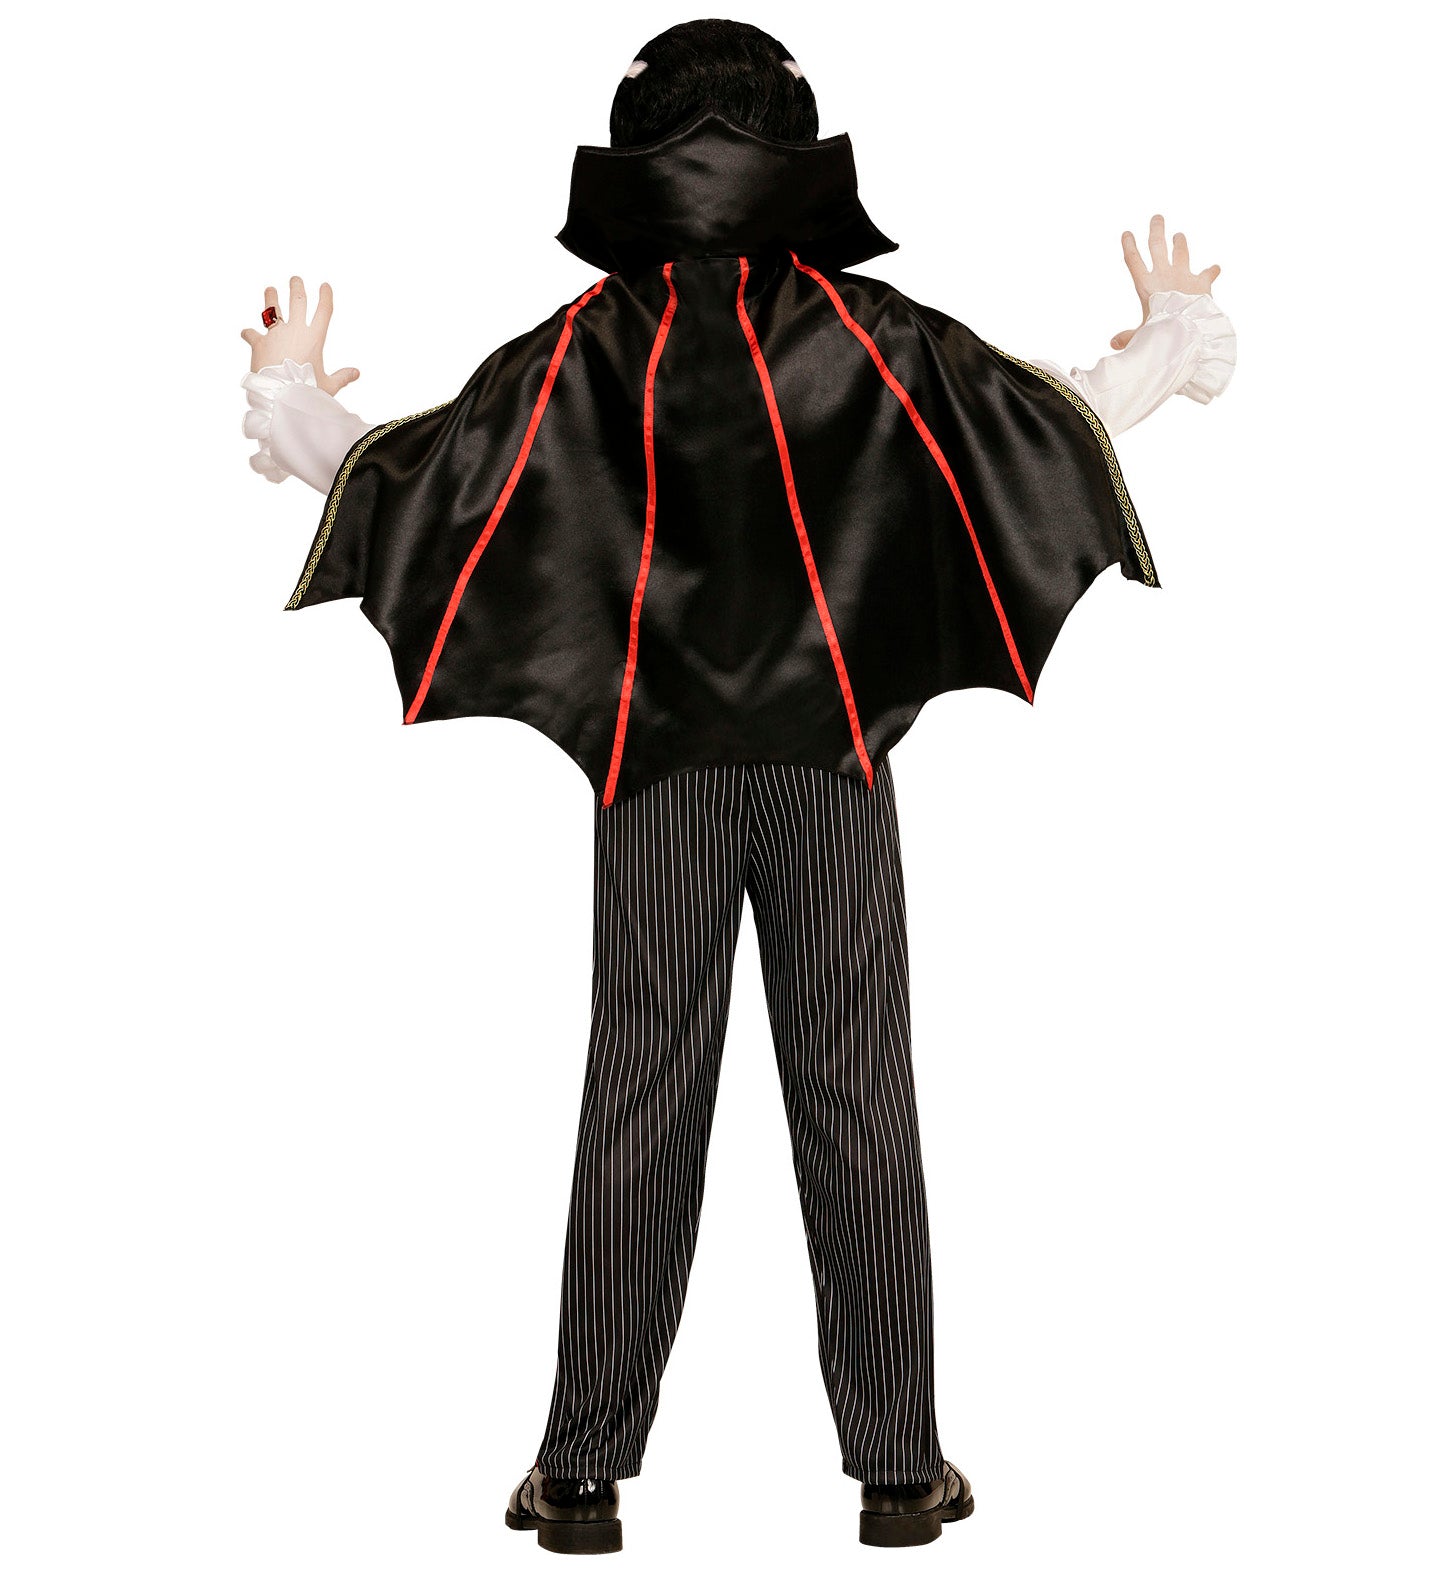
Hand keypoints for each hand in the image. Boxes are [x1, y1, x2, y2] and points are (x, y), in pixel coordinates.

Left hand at [239, 275, 359, 395]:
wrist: (281, 396)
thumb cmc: (308, 391)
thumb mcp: (329, 385)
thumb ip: (342, 377)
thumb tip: (356, 373)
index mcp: (315, 338)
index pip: (324, 310)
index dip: (325, 296)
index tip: (324, 286)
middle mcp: (295, 330)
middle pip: (297, 301)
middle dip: (297, 288)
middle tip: (295, 280)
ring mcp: (276, 334)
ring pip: (272, 308)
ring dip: (271, 297)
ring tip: (270, 290)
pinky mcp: (259, 343)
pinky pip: (251, 334)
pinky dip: (248, 334)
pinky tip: (245, 333)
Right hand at [1110, 215, 1221, 348]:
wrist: (1187, 329)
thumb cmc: (1160, 333)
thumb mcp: (1141, 335)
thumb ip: (1129, 336)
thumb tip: (1112, 343)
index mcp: (1146, 285)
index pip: (1133, 260)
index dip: (1129, 246)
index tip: (1127, 233)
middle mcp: (1164, 274)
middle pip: (1157, 245)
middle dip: (1157, 230)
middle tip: (1157, 218)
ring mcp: (1183, 275)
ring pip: (1181, 251)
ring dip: (1180, 242)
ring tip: (1179, 235)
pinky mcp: (1201, 282)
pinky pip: (1209, 273)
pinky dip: (1212, 271)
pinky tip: (1216, 268)